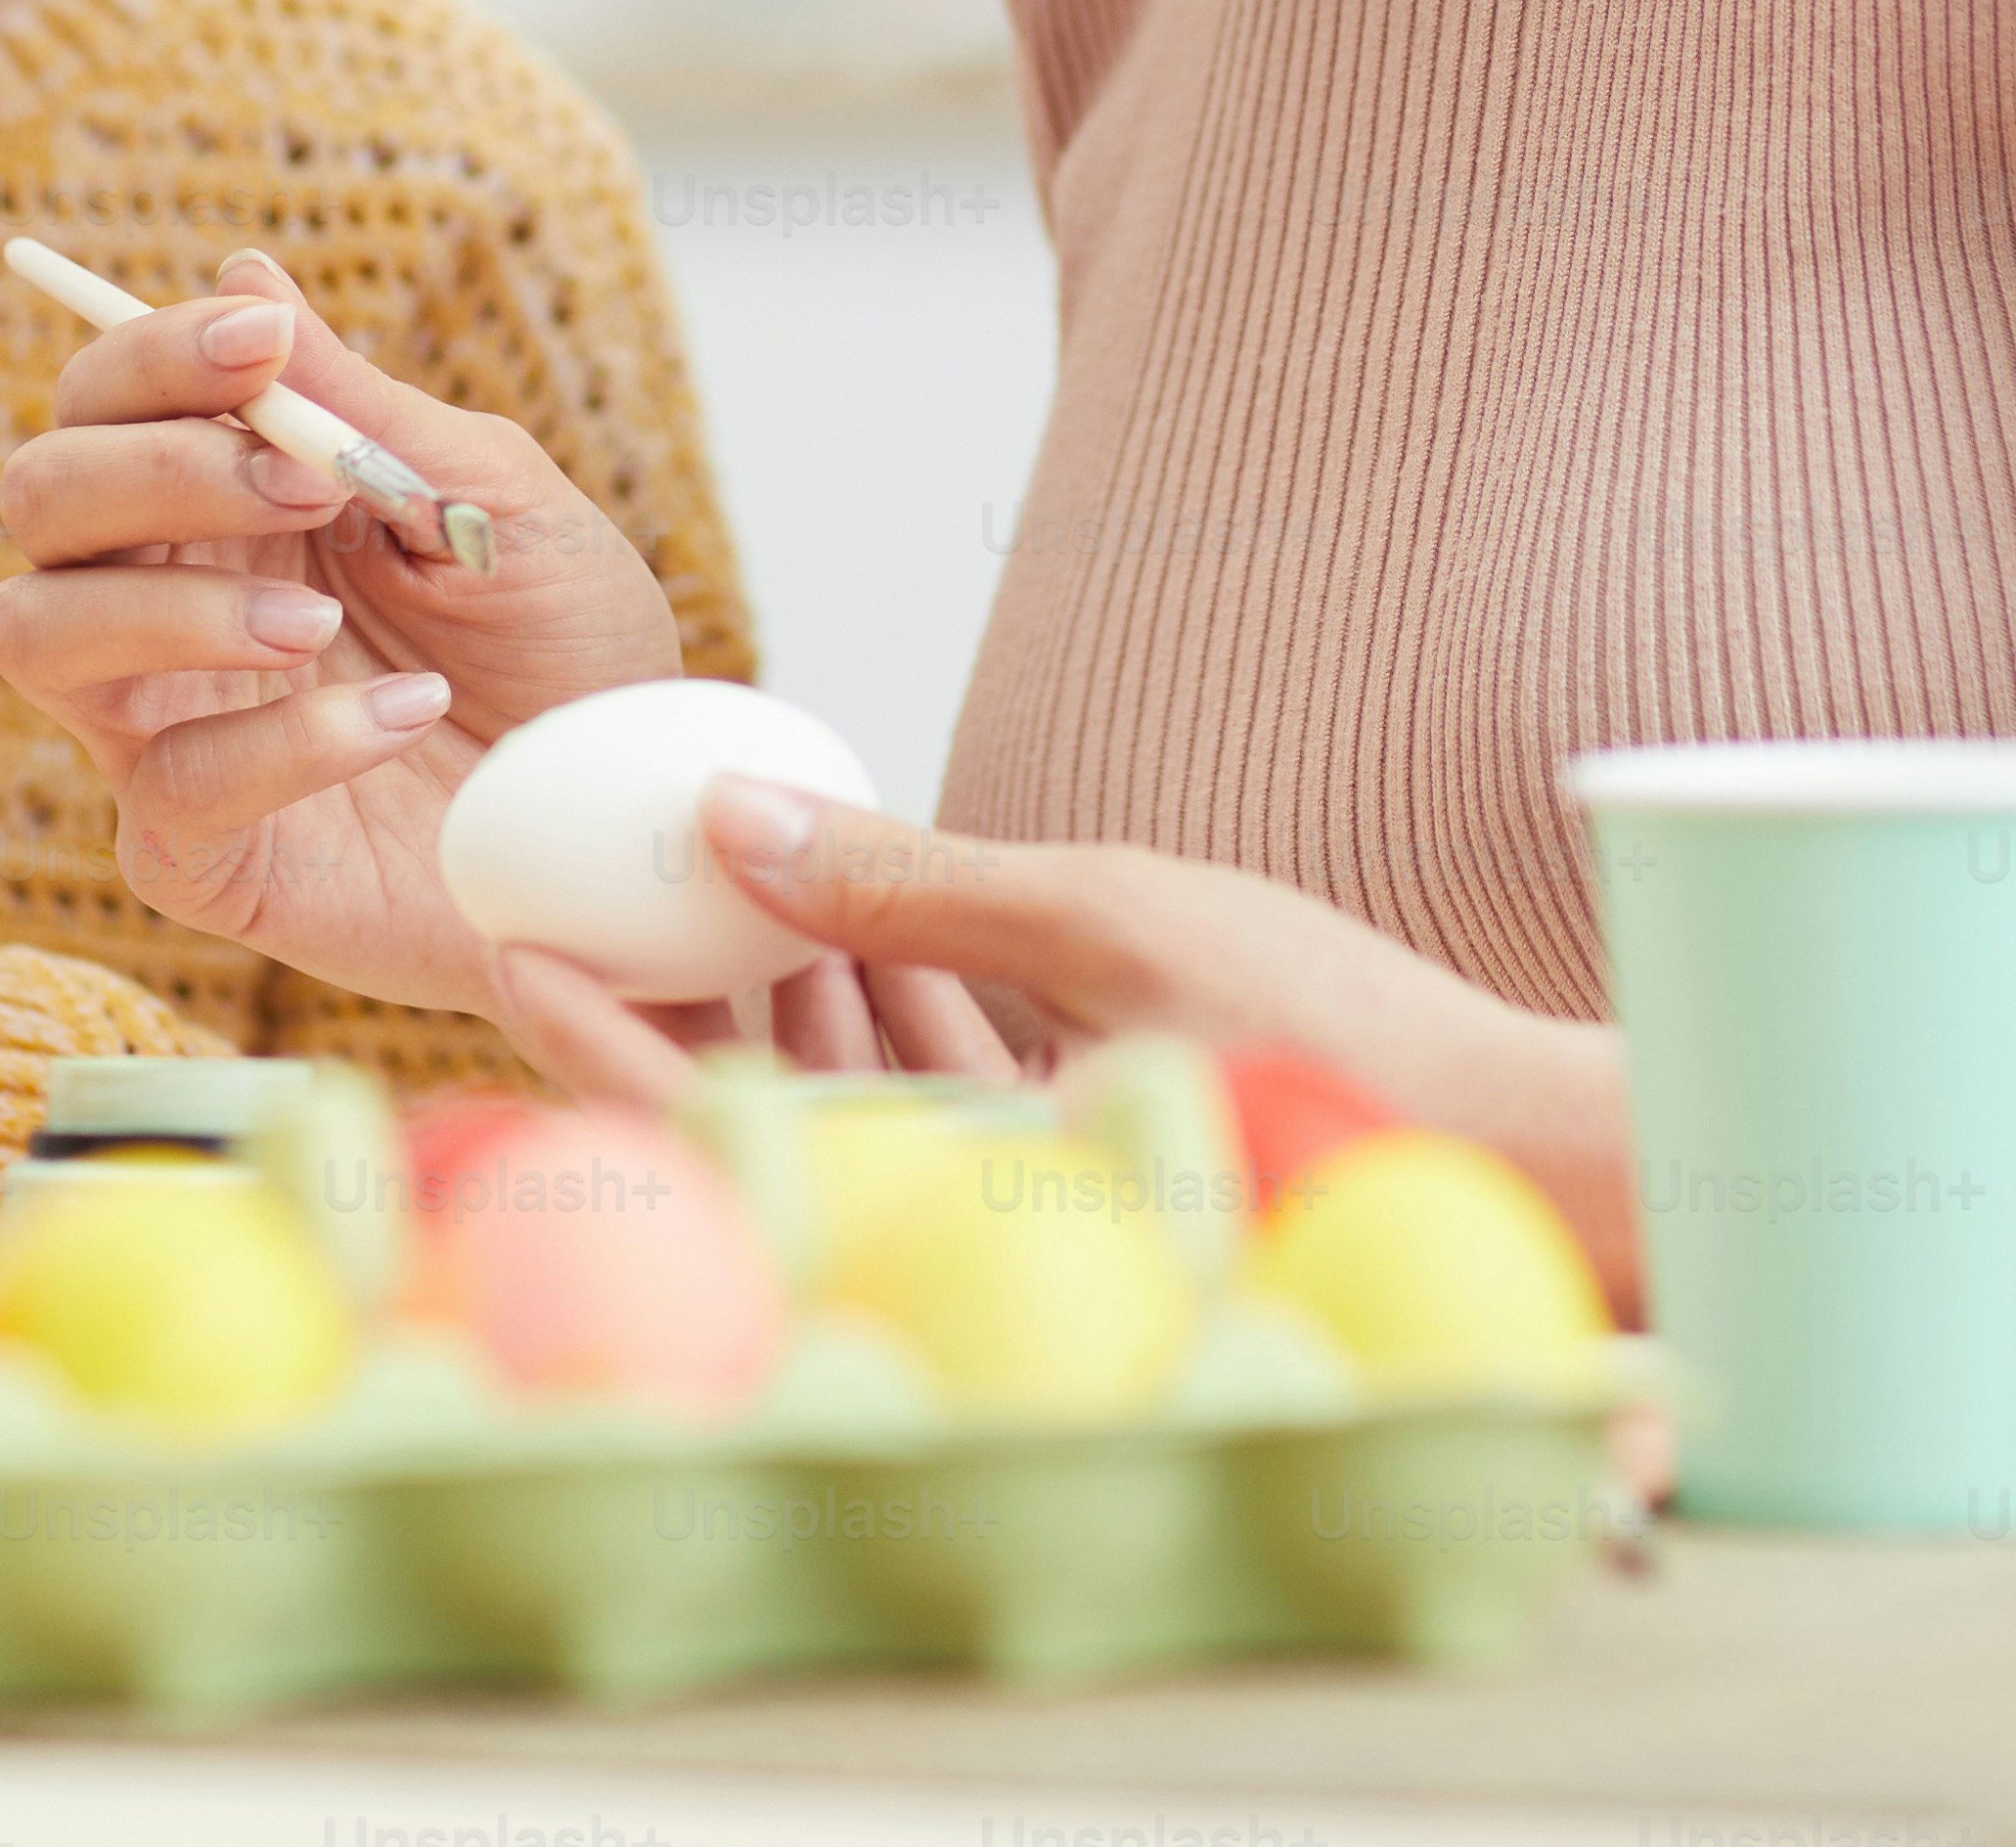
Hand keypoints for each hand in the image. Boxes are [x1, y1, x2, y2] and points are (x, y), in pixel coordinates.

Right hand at [0, 248, 683, 1015]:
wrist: (630, 820)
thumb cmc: (565, 649)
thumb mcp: (494, 502)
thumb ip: (364, 407)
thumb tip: (247, 267)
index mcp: (221, 497)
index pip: (108, 397)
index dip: (153, 354)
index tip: (260, 340)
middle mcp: (161, 598)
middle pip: (39, 495)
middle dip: (154, 467)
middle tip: (310, 485)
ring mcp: (160, 727)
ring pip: (33, 632)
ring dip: (169, 606)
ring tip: (318, 623)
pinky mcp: (196, 852)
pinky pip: (166, 786)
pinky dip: (283, 742)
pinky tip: (405, 717)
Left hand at [486, 780, 1654, 1313]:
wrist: (1511, 1151)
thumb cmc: (1330, 1047)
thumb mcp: (1112, 918)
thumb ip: (921, 881)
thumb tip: (736, 819)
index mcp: (940, 1179)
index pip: (709, 1119)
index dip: (593, 1035)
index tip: (505, 945)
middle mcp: (956, 1195)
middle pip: (758, 1090)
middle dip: (667, 977)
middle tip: (576, 859)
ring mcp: (1012, 1172)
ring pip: (848, 1068)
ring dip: (779, 961)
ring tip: (702, 838)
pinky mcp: (1069, 1136)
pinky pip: (936, 1063)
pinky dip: (887, 979)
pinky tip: (853, 880)